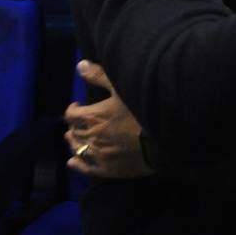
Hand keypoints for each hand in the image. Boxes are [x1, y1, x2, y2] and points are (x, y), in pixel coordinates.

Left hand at [64, 61, 154, 178]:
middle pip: (74, 132)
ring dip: (74, 143)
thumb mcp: (122, 87)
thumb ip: (99, 75)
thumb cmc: (143, 110)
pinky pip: (86, 168)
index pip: (72, 114)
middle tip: (79, 123)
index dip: (73, 109)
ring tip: (76, 138)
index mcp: (93, 116)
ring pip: (77, 149)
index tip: (78, 105)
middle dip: (74, 126)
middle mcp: (91, 136)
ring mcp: (99, 155)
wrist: (163, 137)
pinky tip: (73, 162)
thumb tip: (79, 65)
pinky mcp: (108, 169)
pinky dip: (77, 164)